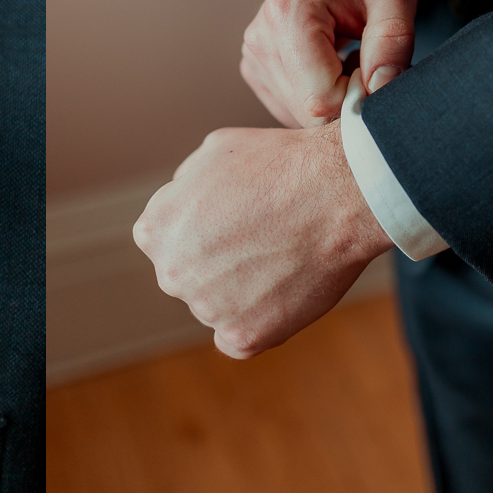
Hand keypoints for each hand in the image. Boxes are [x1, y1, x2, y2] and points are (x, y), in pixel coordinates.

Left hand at [132, 119, 391, 358]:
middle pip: (188, 275)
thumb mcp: (213, 152)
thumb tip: (180, 206)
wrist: (338, 192)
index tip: (234, 221)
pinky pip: (238, 340)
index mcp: (154, 230)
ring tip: (281, 259)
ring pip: (215, 307)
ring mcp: (206, 308)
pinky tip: (278, 295)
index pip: (167, 240)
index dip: (202, 229)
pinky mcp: (244, 336)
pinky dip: (256, 324)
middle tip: (261, 240)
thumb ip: (184, 187)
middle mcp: (170, 272)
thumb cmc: (280, 163)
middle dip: (215, 261)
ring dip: (240, 292)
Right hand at [242, 0, 416, 126]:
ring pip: (300, 115)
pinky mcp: (254, 71)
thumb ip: (392, 41)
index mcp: (289, 13)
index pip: (321, 96)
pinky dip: (318, 98)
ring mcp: (253, 57)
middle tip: (366, 65)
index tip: (377, 71)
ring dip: (333, 100)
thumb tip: (380, 90)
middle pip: (308, 110)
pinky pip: (292, 109)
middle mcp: (260, 38)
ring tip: (347, 59)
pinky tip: (330, 67)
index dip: (358, 97)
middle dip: (346, 101)